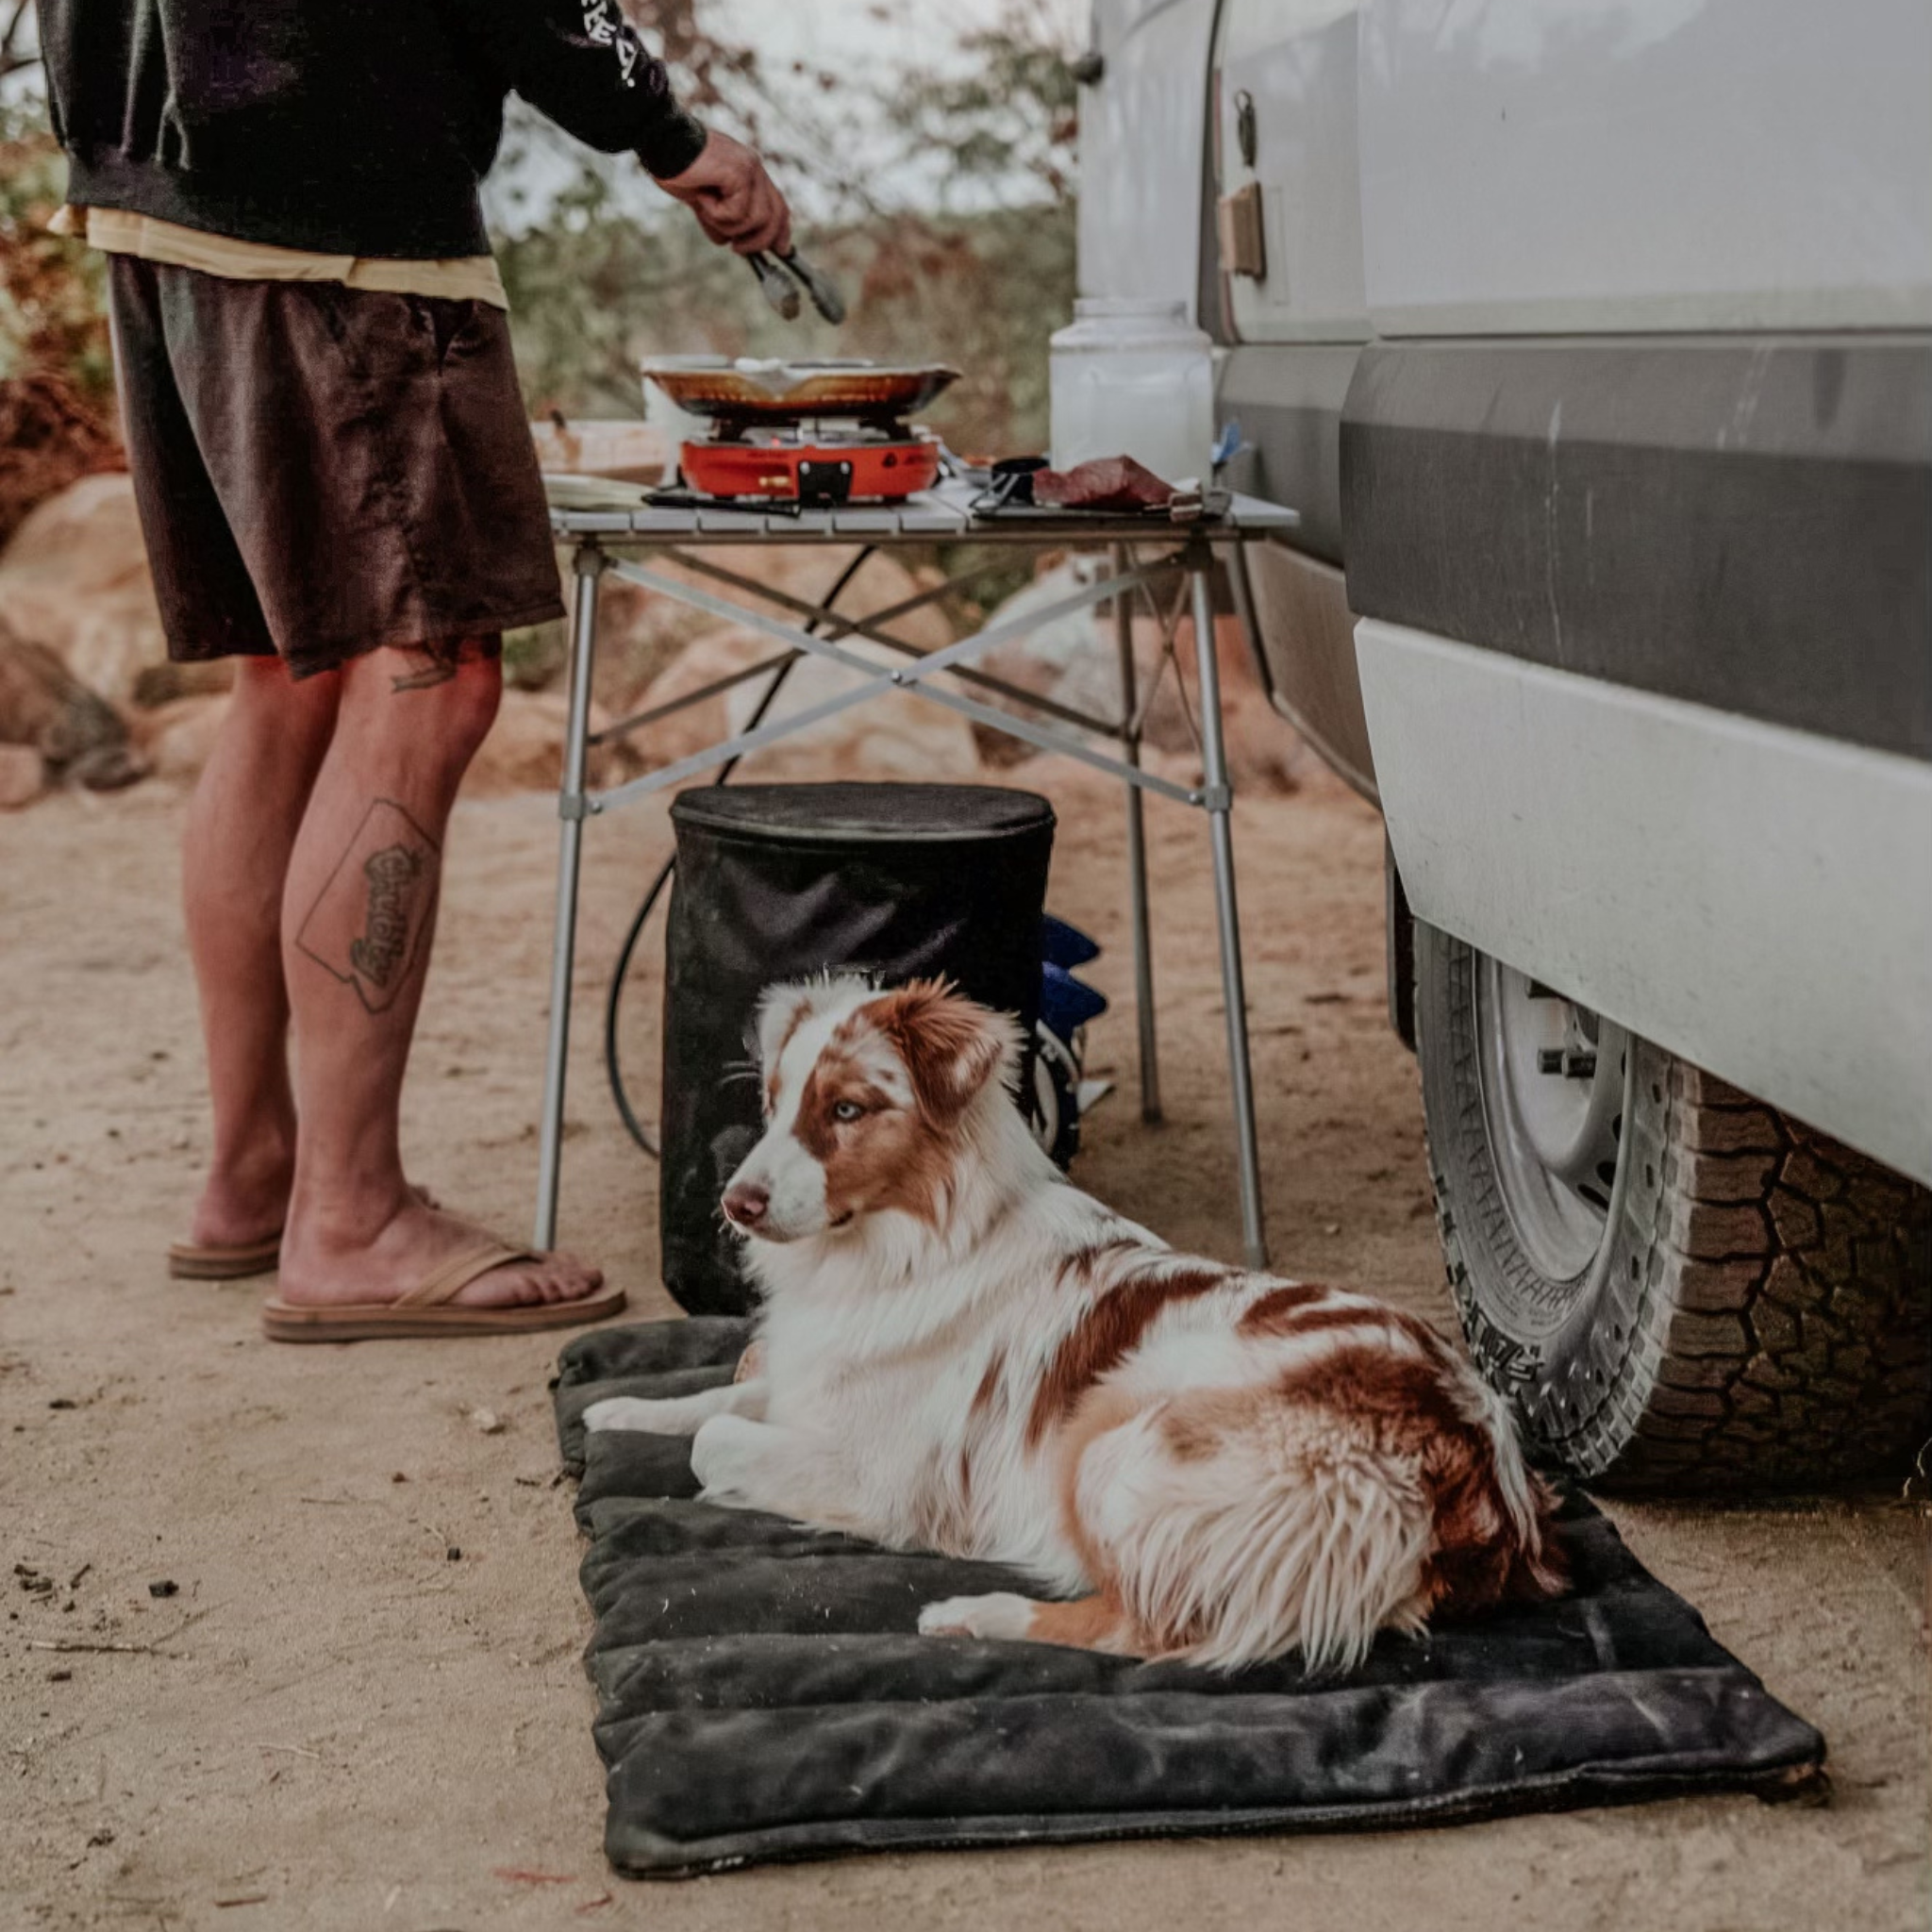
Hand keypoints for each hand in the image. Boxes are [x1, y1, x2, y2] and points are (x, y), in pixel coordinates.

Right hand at [655, 130, 791, 256]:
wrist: (660, 144)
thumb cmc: (677, 169)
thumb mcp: (704, 200)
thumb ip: (721, 217)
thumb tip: (728, 241)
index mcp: (750, 172)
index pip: (778, 205)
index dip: (781, 231)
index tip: (782, 251)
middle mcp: (755, 168)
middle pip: (775, 216)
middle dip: (758, 240)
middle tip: (737, 248)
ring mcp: (750, 168)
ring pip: (757, 219)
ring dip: (728, 224)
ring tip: (705, 207)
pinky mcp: (740, 172)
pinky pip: (739, 212)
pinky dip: (717, 213)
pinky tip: (702, 195)